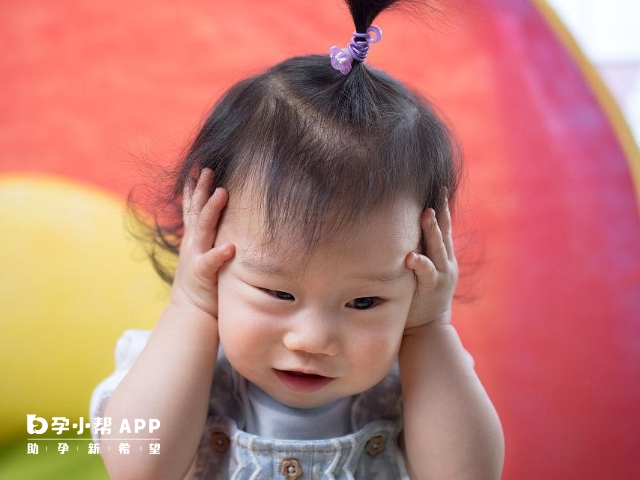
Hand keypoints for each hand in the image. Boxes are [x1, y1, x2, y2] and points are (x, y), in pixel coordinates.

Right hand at [170, 168, 234, 318]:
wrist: (191, 313)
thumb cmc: (204, 285)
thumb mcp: (204, 256)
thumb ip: (211, 240)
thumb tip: (224, 225)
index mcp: (195, 239)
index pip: (193, 209)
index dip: (195, 190)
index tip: (199, 170)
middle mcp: (193, 244)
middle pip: (197, 211)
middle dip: (202, 190)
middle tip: (208, 170)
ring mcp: (196, 257)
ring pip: (203, 229)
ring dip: (212, 210)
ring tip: (223, 193)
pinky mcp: (202, 274)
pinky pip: (210, 262)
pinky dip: (219, 253)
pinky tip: (230, 246)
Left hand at [405, 196, 457, 329]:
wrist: (429, 328)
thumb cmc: (419, 298)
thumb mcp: (421, 271)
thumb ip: (419, 253)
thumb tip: (405, 234)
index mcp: (443, 256)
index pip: (443, 228)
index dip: (442, 208)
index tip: (439, 188)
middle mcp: (446, 262)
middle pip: (444, 232)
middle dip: (441, 211)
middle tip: (438, 190)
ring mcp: (442, 274)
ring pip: (437, 248)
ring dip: (432, 230)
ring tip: (426, 213)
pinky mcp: (433, 288)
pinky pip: (426, 273)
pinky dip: (420, 263)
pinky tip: (411, 256)